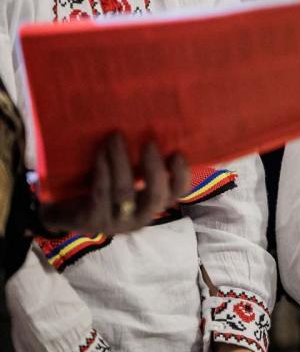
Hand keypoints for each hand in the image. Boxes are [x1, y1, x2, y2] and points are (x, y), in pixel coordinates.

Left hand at [41, 135, 189, 234]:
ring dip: (121, 161)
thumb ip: (142, 167)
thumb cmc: (103, 190)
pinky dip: (102, 169)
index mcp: (153, 206)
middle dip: (154, 168)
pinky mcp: (93, 220)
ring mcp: (116, 222)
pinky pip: (101, 192)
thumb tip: (156, 130)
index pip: (177, 194)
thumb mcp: (127, 183)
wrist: (65, 215)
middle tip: (148, 142)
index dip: (181, 175)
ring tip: (115, 137)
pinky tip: (100, 152)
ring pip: (124, 190)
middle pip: (155, 196)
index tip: (177, 153)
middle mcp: (140, 218)